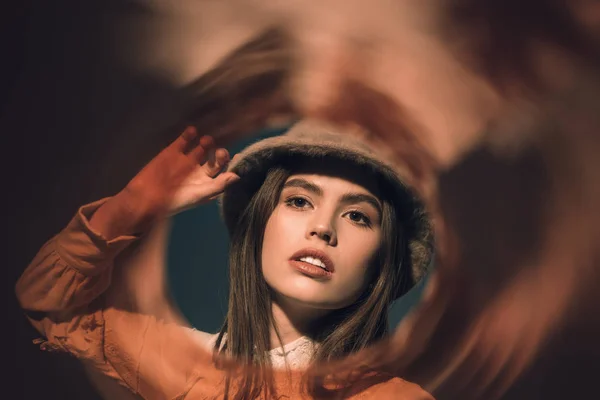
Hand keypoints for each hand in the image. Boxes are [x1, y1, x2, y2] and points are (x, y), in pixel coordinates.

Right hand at [92, 126, 238, 237]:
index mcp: (208, 183)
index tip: (239, 156)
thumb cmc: (175, 201)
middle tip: (220, 152)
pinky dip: (190, 134)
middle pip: (216, 158)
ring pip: (203, 147)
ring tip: (206, 142)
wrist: (146, 196)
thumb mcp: (199, 195)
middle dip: (221, 154)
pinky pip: (185, 139)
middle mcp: (199, 171)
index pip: (225, 171)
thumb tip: (237, 176)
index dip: (233, 164)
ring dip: (207, 142)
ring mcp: (186, 160)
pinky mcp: (173, 152)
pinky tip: (192, 132)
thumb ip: (219, 185)